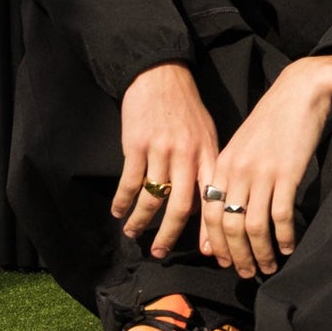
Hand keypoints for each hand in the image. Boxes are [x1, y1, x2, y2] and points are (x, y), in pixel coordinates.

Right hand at [114, 63, 220, 261]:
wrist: (161, 76)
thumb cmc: (186, 109)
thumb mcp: (207, 136)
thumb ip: (207, 170)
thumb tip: (204, 207)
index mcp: (209, 156)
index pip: (213, 201)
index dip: (213, 230)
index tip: (211, 254)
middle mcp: (187, 156)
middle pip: (180, 207)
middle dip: (170, 235)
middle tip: (160, 253)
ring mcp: (161, 151)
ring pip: (151, 198)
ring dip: (140, 221)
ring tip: (133, 235)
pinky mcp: (136, 145)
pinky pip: (129, 182)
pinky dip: (122, 201)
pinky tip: (118, 212)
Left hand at [202, 54, 331, 278]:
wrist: (299, 92)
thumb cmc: (274, 121)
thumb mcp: (243, 146)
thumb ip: (233, 177)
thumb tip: (228, 211)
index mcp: (223, 165)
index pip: (210, 213)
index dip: (217, 242)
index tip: (226, 261)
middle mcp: (237, 171)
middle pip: (228, 225)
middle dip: (237, 255)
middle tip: (247, 273)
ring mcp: (261, 172)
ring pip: (252, 226)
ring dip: (260, 252)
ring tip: (268, 265)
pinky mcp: (287, 172)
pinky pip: (280, 215)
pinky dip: (283, 236)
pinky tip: (288, 246)